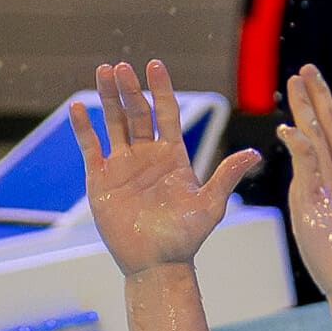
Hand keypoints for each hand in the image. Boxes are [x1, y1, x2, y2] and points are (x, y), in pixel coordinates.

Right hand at [70, 60, 263, 276]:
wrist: (156, 264)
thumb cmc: (185, 238)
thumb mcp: (210, 205)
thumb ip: (227, 176)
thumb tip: (255, 154)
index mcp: (173, 156)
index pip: (167, 113)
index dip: (161, 89)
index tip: (154, 66)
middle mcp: (147, 156)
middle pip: (137, 113)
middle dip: (129, 89)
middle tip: (121, 67)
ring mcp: (123, 166)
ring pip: (114, 123)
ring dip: (107, 98)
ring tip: (102, 72)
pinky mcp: (101, 180)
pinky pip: (91, 148)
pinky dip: (84, 128)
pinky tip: (77, 107)